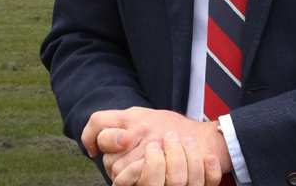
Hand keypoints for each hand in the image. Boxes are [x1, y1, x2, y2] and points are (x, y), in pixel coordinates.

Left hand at [81, 107, 230, 181]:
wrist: (205, 142)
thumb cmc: (179, 132)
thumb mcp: (153, 117)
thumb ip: (131, 124)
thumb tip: (105, 137)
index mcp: (135, 116)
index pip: (99, 122)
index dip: (90, 137)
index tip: (94, 149)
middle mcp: (137, 129)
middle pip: (106, 149)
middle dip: (111, 160)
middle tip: (124, 162)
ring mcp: (145, 146)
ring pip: (115, 167)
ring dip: (121, 173)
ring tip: (136, 170)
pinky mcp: (151, 162)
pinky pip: (127, 177)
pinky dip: (130, 180)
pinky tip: (140, 177)